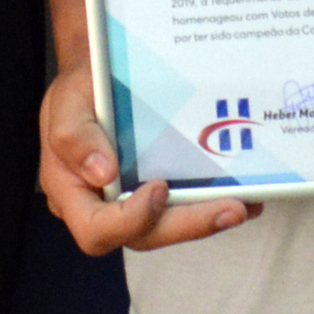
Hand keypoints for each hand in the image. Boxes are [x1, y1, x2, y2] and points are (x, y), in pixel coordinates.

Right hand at [37, 59, 248, 254]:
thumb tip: (103, 173)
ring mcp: (134, 203)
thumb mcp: (67, 101)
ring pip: (170, 225)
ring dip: (209, 217)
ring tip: (246, 204)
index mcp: (72, 194)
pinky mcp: (160, 193)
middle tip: (232, 210)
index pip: (97, 231)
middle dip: (190, 225)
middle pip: (145, 236)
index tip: (158, 188)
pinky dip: (214, 201)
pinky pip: (184, 206)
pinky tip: (246, 193)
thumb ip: (74, 135)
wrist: (102, 77)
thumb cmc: (80, 92)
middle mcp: (104, 208)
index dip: (130, 220)